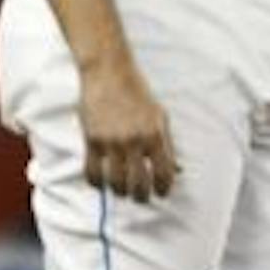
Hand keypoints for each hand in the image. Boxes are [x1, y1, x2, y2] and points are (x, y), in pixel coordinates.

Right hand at [78, 56, 177, 201]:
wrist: (109, 72)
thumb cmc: (136, 92)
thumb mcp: (160, 116)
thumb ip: (168, 145)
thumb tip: (178, 169)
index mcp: (154, 135)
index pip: (163, 175)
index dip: (164, 189)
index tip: (161, 193)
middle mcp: (133, 141)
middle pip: (139, 184)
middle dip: (141, 197)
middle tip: (140, 196)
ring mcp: (111, 142)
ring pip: (115, 183)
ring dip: (120, 192)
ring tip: (121, 190)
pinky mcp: (91, 140)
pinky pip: (92, 172)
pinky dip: (97, 183)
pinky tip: (101, 182)